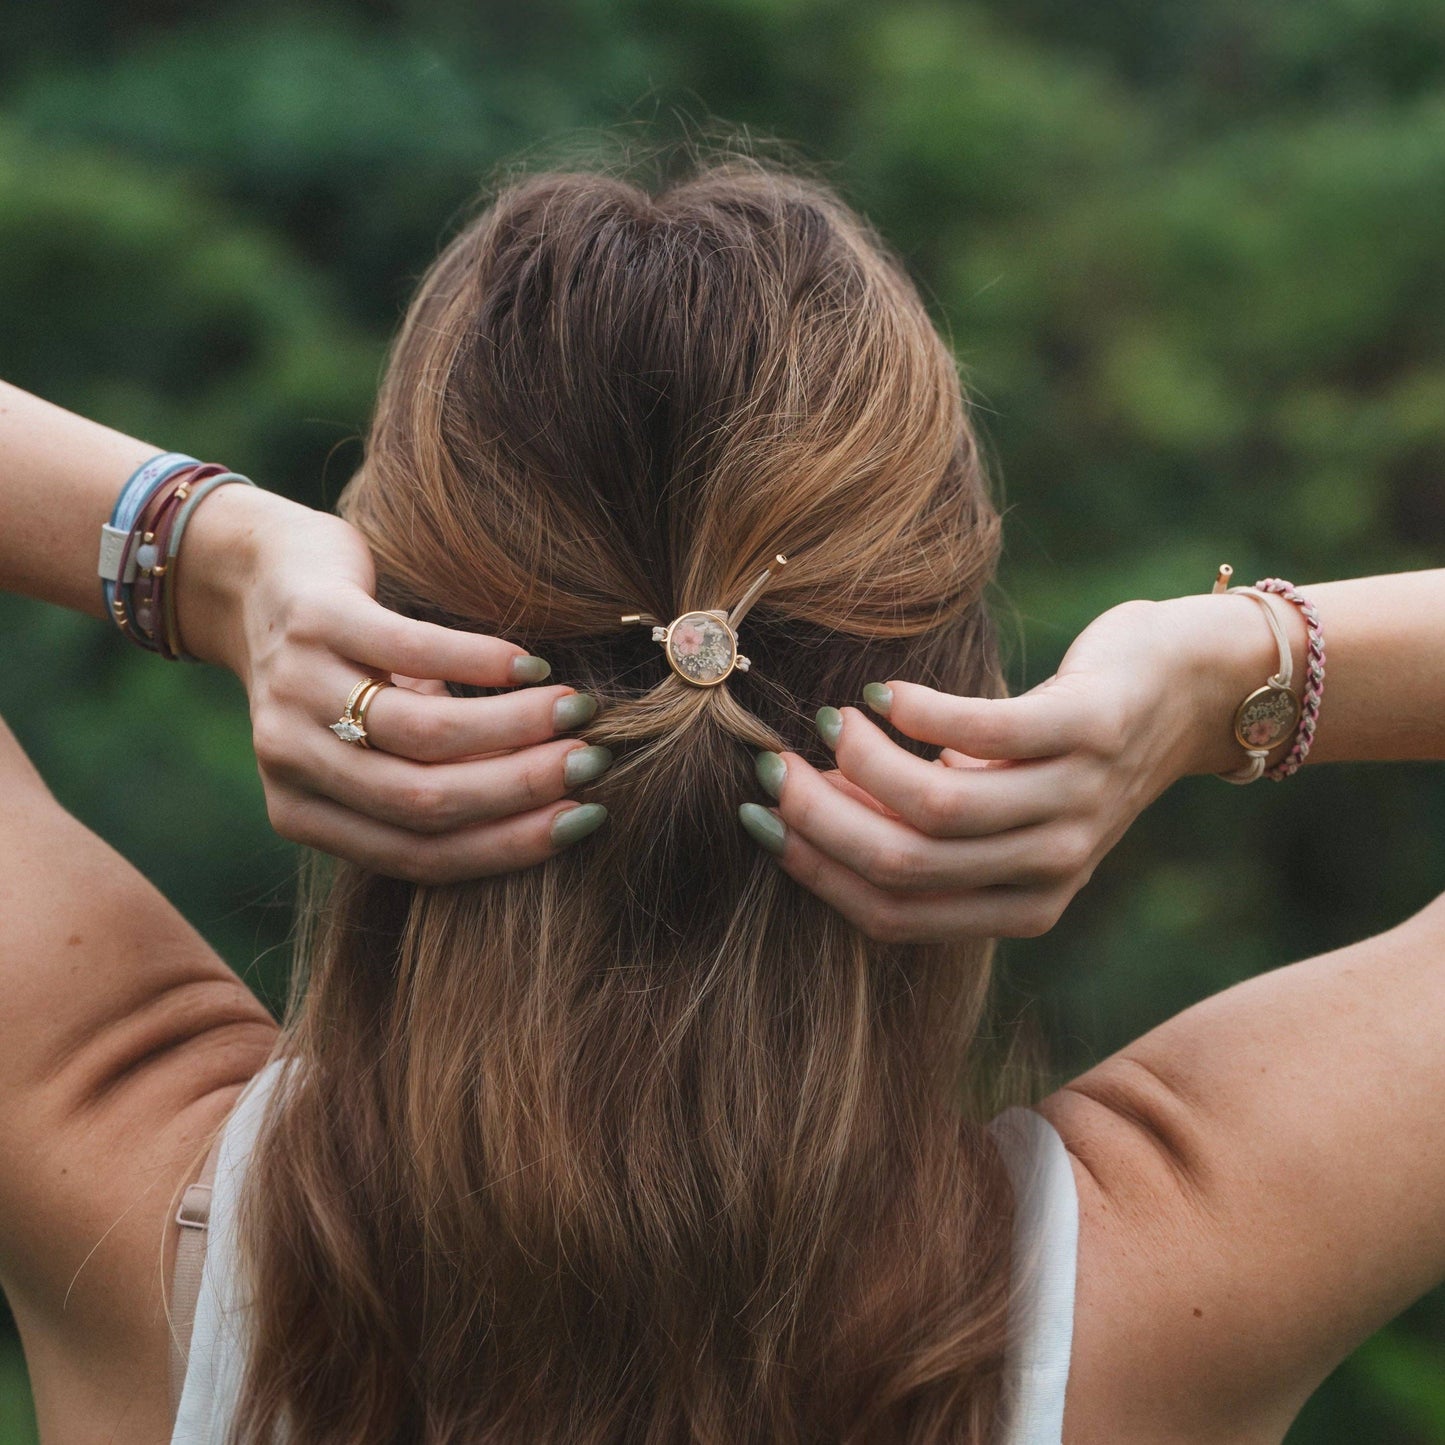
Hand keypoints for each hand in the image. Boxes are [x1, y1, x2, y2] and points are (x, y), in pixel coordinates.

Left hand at [177, 486, 609, 881]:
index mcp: (304, 813)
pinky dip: (483, 663)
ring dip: (516, 726)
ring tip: (576, 710)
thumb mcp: (374, 744)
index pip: (420, 854)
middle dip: (524, 788)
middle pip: (424, 800)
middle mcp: (291, 760)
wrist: (248, 577)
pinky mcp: (313, 620)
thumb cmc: (343, 673)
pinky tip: (530, 667)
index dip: (512, 844)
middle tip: (593, 763)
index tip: (585, 821)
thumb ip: (433, 781)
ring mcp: (295, 689)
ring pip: (423, 733)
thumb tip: (554, 805)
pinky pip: (412, 652)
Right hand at [743, 595, 1271, 940]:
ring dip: (860, 761)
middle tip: (772, 766)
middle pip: (903, 863)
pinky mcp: (1090, 728)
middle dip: (818, 817)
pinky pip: (981, 732)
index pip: (891, 912)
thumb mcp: (998, 807)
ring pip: (936, 807)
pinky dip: (915, 712)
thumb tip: (806, 805)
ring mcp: (1076, 800)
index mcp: (1023, 907)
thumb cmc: (1067, 749)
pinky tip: (886, 695)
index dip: (812, 866)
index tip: (759, 816)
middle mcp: (1052, 868)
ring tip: (832, 721)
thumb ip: (920, 825)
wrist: (1190, 690)